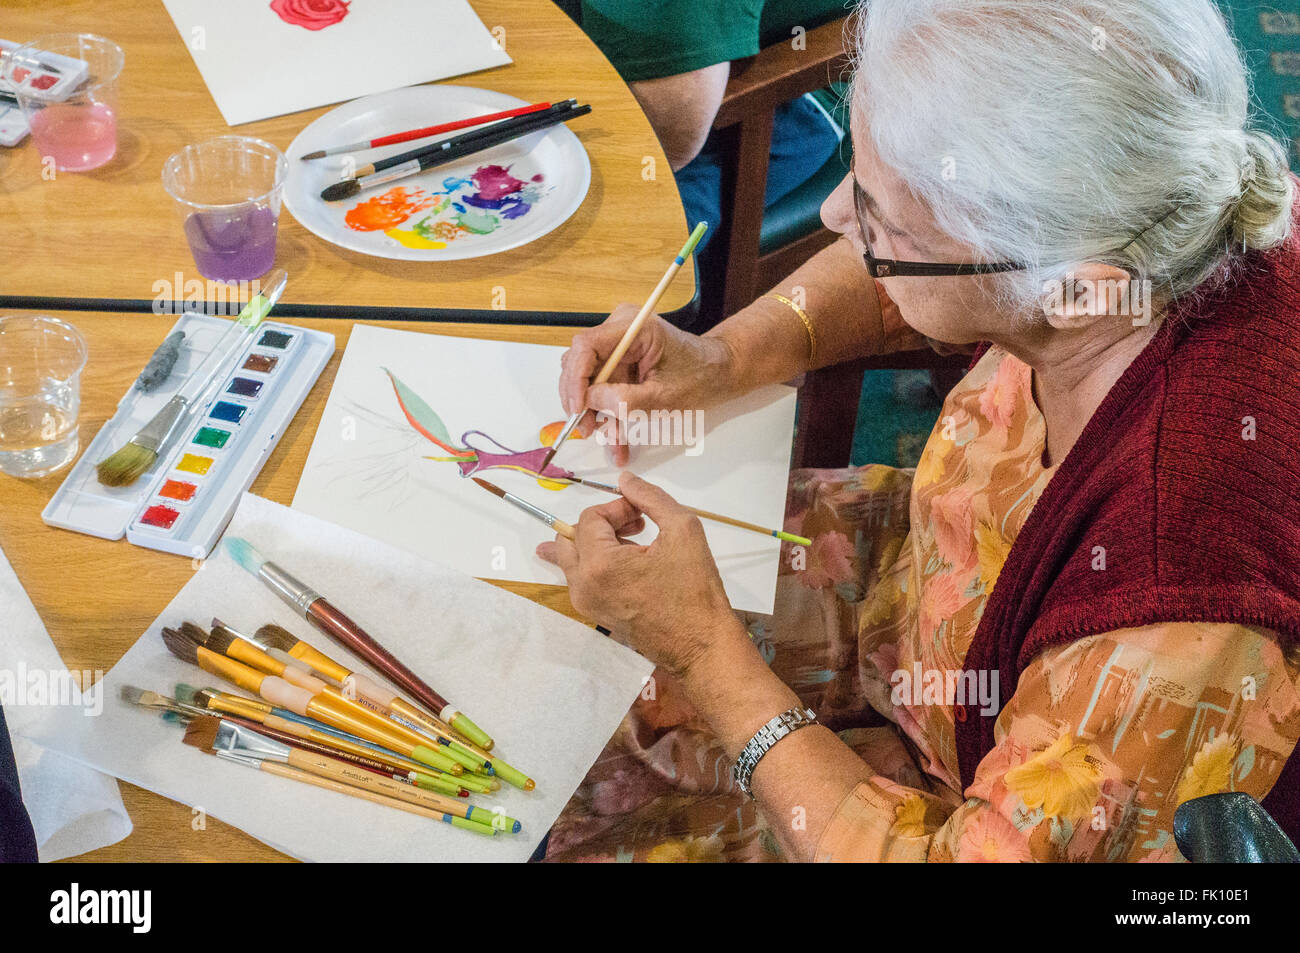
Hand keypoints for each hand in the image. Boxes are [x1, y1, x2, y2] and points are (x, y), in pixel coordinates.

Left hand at [536, 472, 735, 678]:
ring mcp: (587, 605)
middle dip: (600, 523)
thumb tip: (625, 480)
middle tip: (635, 526)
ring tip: (637, 544)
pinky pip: (584, 579)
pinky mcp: (596, 615)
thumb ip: (650, 498)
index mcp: (599, 566)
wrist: (702, 644)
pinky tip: (631, 562)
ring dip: (599, 543)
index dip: (617, 508)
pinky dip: (600, 563)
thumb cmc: (695, 590)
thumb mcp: (682, 529)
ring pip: (573, 559)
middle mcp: (583, 587)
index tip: (643, 517)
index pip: (589, 518)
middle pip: (569, 537)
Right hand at [558, 306, 736, 465]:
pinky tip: (618, 440)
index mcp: (634, 327)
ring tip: (613, 442)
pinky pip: (604, 388)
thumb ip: (625, 400)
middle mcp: (620, 330)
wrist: (718, 372)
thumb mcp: (664, 395)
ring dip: (597, 414)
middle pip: (581, 364)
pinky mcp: (621, 362)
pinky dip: (610, 413)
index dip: (575, 378)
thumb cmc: (701, 376)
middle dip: (583, 401)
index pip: (586, 346)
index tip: (578, 407)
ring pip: (590, 382)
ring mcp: (619, 346)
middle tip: (588, 429)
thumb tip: (589, 402)